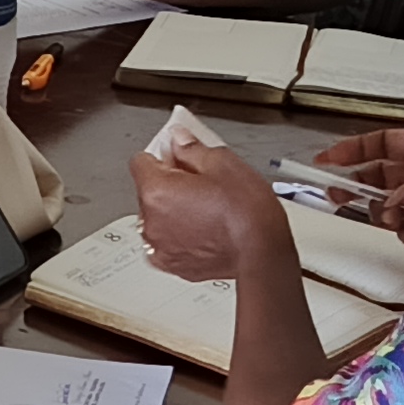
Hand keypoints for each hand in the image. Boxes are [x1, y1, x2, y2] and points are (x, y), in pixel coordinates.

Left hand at [132, 133, 296, 286]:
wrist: (262, 256)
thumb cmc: (248, 215)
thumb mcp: (224, 164)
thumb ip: (192, 148)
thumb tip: (179, 140)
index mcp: (157, 191)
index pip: (141, 161)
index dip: (163, 155)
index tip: (181, 156)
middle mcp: (151, 221)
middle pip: (149, 190)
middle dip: (170, 183)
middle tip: (202, 183)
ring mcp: (160, 246)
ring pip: (158, 217)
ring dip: (173, 211)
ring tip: (207, 209)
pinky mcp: (173, 265)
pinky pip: (168, 242)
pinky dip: (180, 235)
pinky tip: (205, 229)